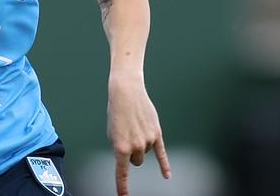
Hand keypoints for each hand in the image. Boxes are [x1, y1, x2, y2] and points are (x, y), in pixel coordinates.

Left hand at [107, 73, 170, 195]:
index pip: (122, 173)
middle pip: (136, 162)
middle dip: (132, 153)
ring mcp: (148, 142)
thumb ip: (120, 148)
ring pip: (145, 154)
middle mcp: (135, 147)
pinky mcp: (157, 135)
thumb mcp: (112, 133)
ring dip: (141, 145)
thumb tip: (129, 159)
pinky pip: (162, 155)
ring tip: (135, 127)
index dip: (122, 187)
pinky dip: (165, 166)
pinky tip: (167, 176)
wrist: (126, 93)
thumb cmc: (116, 113)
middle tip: (128, 135)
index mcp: (120, 148)